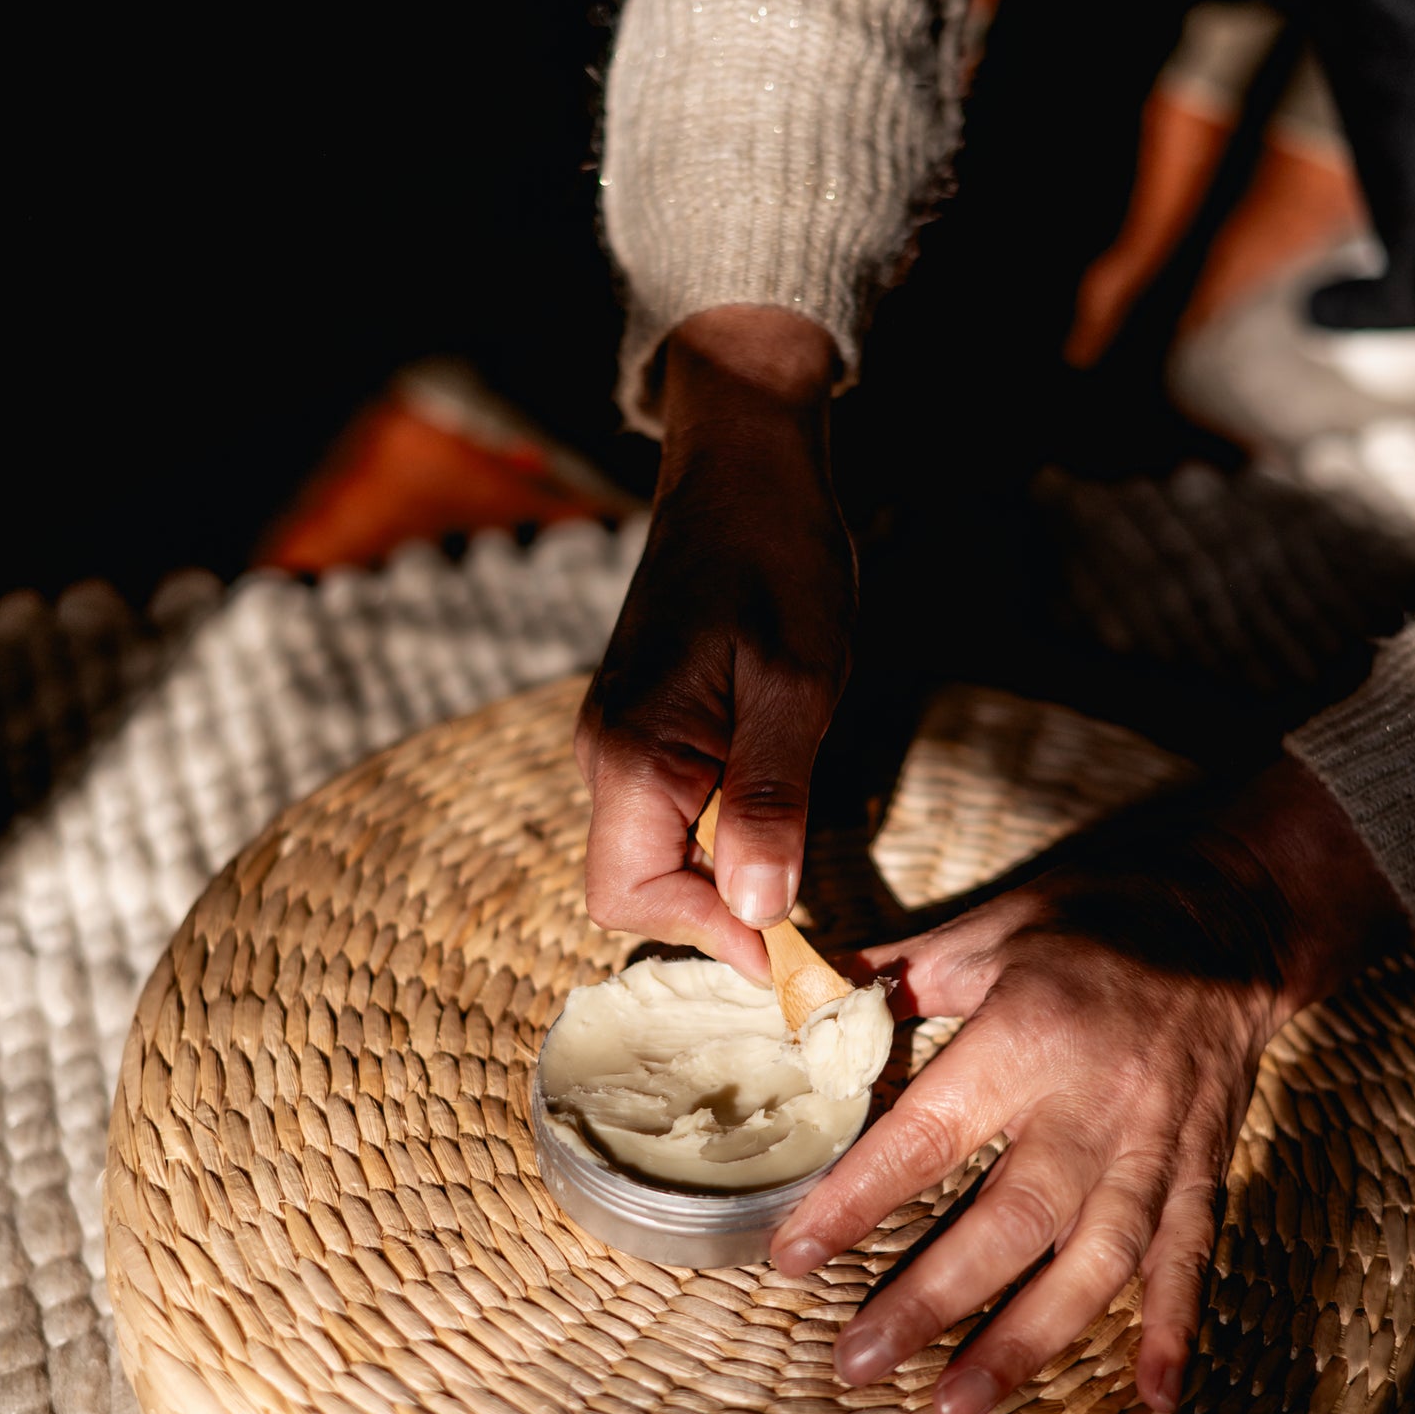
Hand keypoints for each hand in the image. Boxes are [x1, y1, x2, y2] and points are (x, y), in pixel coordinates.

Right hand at [577, 308, 854, 980]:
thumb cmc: (777, 559)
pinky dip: (716, 842)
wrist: (746, 465)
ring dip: (720, 879)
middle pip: (633, 887)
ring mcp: (623, 738)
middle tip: (806, 922)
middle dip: (713, 916)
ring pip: (651, 855)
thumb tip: (754, 908)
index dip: (707, 935)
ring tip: (799, 875)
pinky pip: (667, 814)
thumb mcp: (796, 686)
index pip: (631, 895)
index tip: (791, 948)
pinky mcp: (649, 725)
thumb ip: (769, 801)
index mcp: (633, 751)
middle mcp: (608, 753)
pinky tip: (775, 822)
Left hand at [770, 758, 1405, 1413]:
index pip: (925, 1134)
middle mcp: (1094, 1104)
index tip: (793, 1258)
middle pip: (1009, 1220)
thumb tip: (798, 1004)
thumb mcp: (986, 932)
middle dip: (931, 1299)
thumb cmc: (1093, 920)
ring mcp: (1156, 1145)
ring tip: (958, 1407)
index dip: (855, 1201)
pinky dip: (1173, 1331)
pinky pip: (1188, 1258)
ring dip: (1028, 1341)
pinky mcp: (1202, 1168)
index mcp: (1027, 1037)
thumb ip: (891, 980)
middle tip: (857, 1363)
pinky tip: (1152, 1403)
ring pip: (1094, 1262)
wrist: (1233, 913)